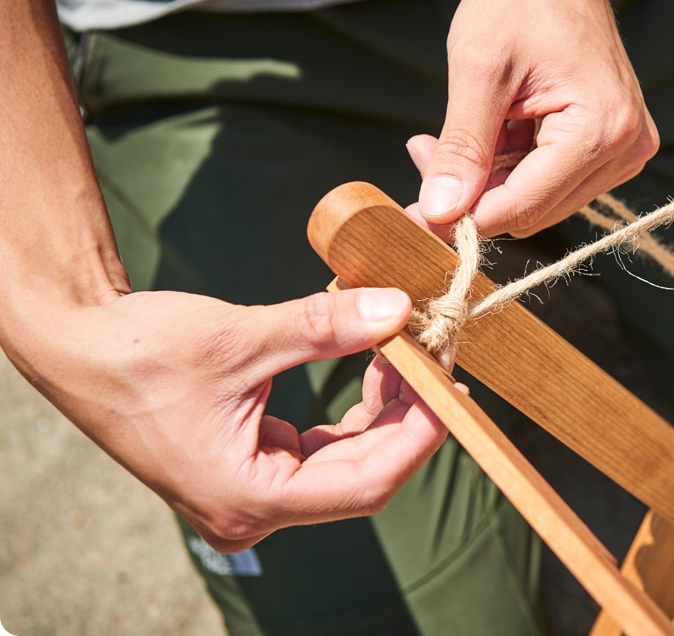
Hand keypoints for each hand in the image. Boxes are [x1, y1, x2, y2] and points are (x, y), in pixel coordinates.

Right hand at [12, 286, 447, 551]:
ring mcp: (254, 491)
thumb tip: (398, 309)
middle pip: (363, 476)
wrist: (78, 348)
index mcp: (248, 498)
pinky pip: (323, 447)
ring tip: (408, 351)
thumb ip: (323, 326)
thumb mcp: (239, 336)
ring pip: (348, 462)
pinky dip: (354, 410)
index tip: (450, 381)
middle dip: (408, 416)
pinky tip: (372, 365)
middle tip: (437, 356)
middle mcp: (254, 510)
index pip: (366, 483)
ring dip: (385, 411)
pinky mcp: (254, 466)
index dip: (419, 434)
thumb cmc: (140, 349)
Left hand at [408, 0, 658, 238]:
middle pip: (532, 211)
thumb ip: (462, 147)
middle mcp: (625, 150)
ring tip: (454, 134)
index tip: (414, 211)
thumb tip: (439, 212)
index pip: (524, 205)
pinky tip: (490, 132)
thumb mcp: (478, 69)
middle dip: (473, 194)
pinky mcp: (613, 149)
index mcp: (602, 128)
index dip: (463, 217)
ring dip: (489, 181)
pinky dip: (510, 168)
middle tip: (423, 153)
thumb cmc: (521, 1)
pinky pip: (551, 183)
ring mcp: (624, 152)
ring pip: (538, 203)